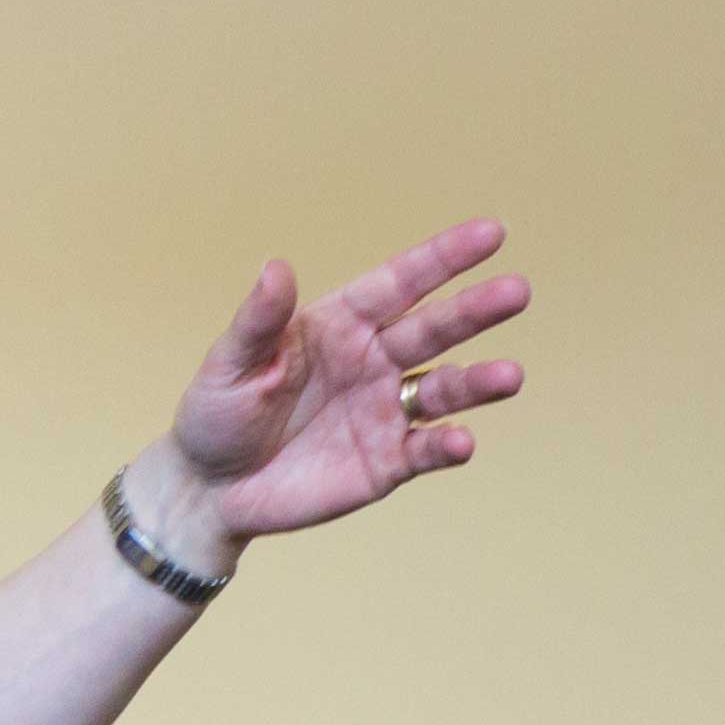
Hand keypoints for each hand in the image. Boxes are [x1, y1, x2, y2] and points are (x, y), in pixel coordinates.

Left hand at [155, 219, 529, 550]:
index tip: (491, 233)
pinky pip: (426, 450)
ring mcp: (386, 410)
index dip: (445, 258)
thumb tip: (275, 267)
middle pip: (436, 329)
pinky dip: (446, 445)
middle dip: (476, 311)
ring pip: (445, 389)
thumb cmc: (217, 416)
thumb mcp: (228, 366)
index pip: (401, 284)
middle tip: (516, 292)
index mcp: (342, 324)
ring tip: (508, 377)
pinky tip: (460, 442)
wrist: (208, 490)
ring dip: (478, 382)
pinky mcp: (388, 461)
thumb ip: (258, 322)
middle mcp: (376, 360)